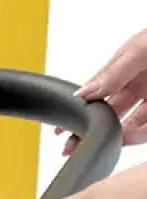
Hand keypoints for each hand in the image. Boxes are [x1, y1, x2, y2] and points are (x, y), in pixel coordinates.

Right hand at [60, 29, 146, 153]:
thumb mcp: (136, 51)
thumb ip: (111, 74)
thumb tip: (85, 93)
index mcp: (122, 71)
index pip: (94, 96)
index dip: (78, 113)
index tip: (60, 129)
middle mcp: (136, 88)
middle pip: (108, 115)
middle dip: (90, 131)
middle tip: (74, 146)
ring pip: (129, 126)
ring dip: (116, 136)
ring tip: (107, 141)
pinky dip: (137, 135)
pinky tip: (127, 137)